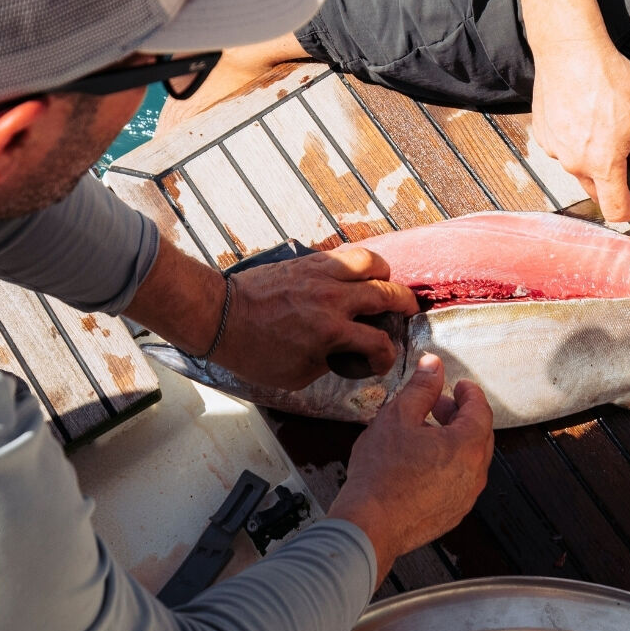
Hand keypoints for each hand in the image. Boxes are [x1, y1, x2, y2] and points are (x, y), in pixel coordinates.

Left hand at [222, 248, 420, 390]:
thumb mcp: (295, 374)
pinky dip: (357, 265)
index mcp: (330, 332)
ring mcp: (321, 275)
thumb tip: (344, 355)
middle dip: (404, 305)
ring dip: (384, 275)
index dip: (386, 357)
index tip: (381, 360)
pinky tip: (354, 277)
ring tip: (384, 284)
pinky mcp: (309, 262)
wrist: (222, 317)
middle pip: (386, 294)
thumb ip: (327, 363)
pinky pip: (344, 256)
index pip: (378, 343)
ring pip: (371, 262)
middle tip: (407, 311)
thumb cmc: (253, 351)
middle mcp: (332, 300)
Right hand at [326, 354, 494, 573]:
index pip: (480, 410)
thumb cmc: (381, 473)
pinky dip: (447, 466)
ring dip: (453, 441)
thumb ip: (421, 388)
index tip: (459, 385)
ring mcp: (464, 497)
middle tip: (438, 405)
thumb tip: (433, 367)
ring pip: (468, 460)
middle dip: (460, 416)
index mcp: (467, 446)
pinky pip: (457, 482)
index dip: (470, 393)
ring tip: (424, 434)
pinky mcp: (451, 514)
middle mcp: (474, 474)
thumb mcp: (398, 417)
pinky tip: (420, 463)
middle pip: (478, 435)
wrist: (370, 526)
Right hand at [531, 38, 629, 224]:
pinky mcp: (543, 135)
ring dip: (595, 161)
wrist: (570, 50)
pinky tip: (585, 117)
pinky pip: (565, 151)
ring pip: (580, 170)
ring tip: (605, 126)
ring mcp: (555, 150)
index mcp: (602, 163)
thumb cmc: (610, 79)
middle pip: (597, 192)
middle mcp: (574, 163)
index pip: (614, 210)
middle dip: (615, 182)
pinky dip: (577, 143)